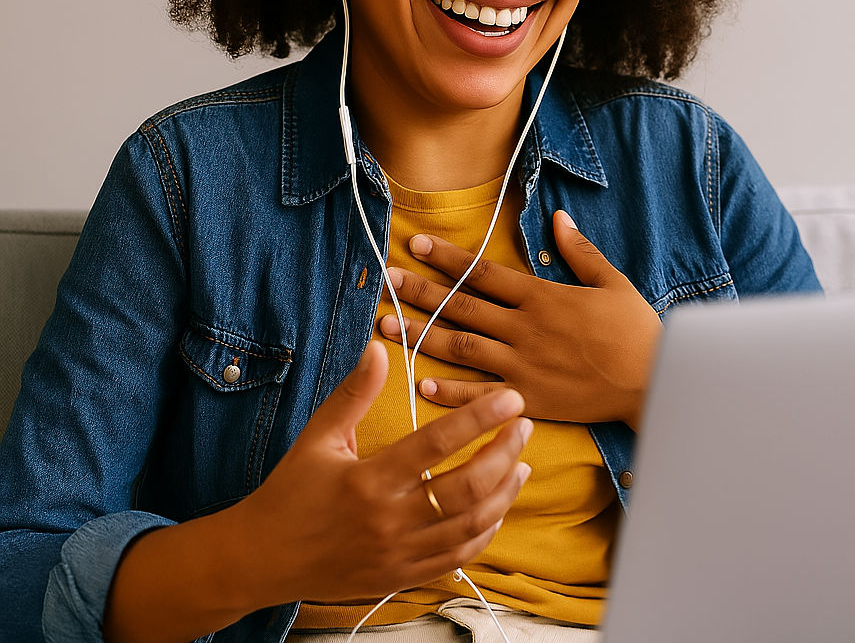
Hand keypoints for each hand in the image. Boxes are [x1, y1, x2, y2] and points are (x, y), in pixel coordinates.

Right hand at [105, 342, 533, 642]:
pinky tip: (498, 507)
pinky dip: (487, 532)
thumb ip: (353, 394)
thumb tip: (378, 347)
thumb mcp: (317, 437)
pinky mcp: (401, 577)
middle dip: (506, 453)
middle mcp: (387, 520)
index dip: (480, 418)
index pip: (436, 443)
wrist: (260, 560)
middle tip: (524, 426)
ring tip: (521, 463)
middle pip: (468, 487)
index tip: (512, 399)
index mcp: (367, 481)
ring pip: (472, 525)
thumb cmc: (290, 493)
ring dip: (506, 493)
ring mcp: (398, 553)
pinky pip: (458, 558)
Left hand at [380, 210, 662, 428]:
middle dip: (420, 291)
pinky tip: (420, 383)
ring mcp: (522, 367)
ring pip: (460, 348)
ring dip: (420, 334)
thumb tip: (559, 219)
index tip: (416, 243)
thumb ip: (580, 252)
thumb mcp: (612, 282)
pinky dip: (449, 391)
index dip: (447, 257)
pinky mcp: (528, 398)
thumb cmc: (636, 330)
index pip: (484, 273)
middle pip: (462, 307)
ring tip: (385, 323)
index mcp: (542, 297)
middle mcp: (524, 330)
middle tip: (386, 279)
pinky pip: (480, 395)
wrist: (652, 381)